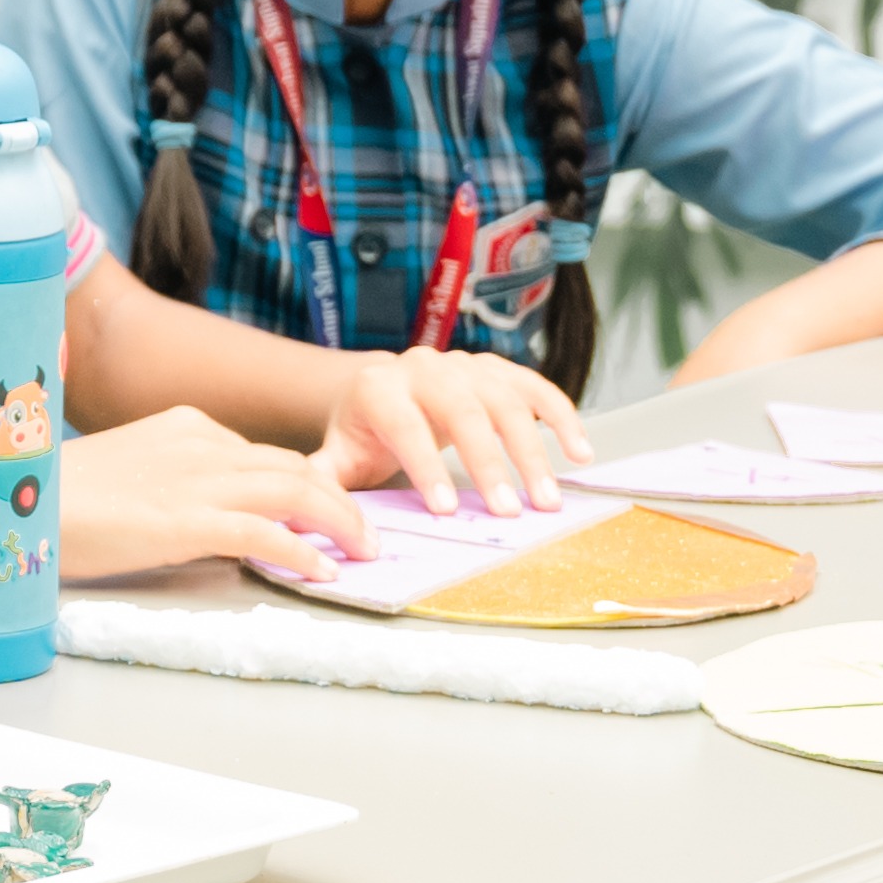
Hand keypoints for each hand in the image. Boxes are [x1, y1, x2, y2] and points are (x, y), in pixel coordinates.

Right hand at [59, 407, 371, 584]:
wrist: (23, 503)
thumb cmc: (62, 495)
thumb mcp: (130, 469)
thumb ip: (176, 480)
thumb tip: (214, 517)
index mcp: (186, 426)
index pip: (265, 453)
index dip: (308, 483)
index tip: (331, 512)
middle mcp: (200, 444)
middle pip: (293, 466)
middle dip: (339, 501)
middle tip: (364, 535)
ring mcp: (195, 480)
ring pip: (294, 489)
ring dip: (339, 522)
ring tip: (363, 551)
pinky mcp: (186, 519)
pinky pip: (264, 532)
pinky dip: (302, 551)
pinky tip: (323, 572)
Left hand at [312, 346, 579, 519]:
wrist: (386, 388)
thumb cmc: (366, 433)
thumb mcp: (339, 454)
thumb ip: (324, 481)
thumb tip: (302, 518)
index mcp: (379, 388)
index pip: (405, 425)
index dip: (425, 466)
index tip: (447, 510)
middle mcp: (424, 368)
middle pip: (463, 410)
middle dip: (487, 463)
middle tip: (508, 511)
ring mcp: (466, 364)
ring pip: (505, 400)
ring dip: (531, 451)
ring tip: (547, 499)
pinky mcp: (499, 370)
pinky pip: (536, 388)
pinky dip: (562, 418)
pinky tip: (581, 454)